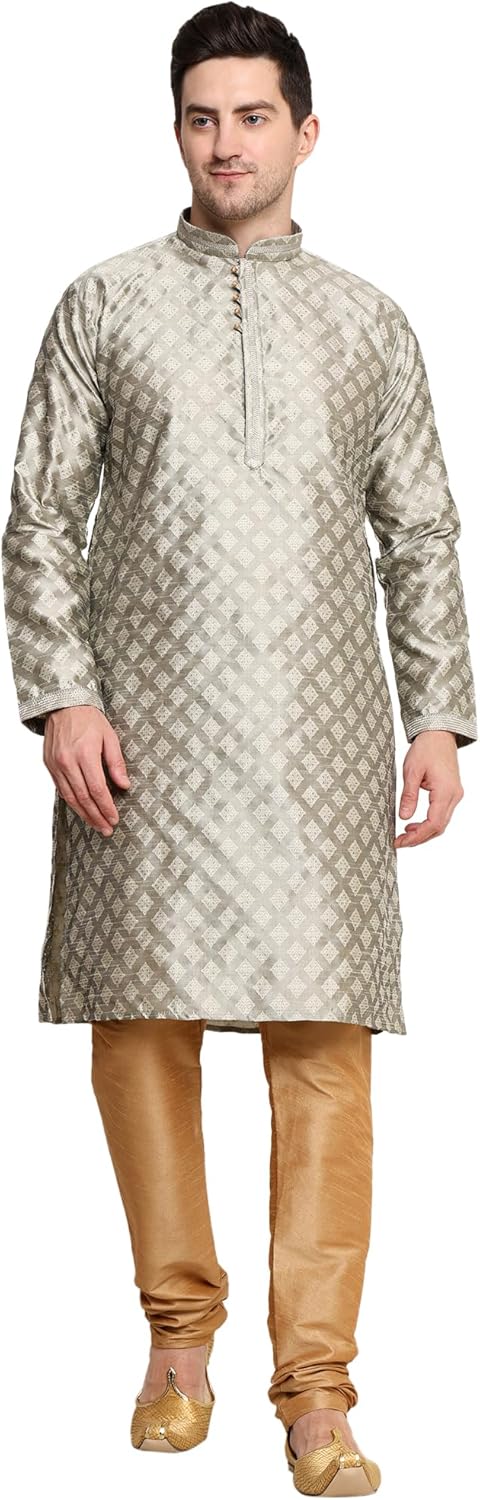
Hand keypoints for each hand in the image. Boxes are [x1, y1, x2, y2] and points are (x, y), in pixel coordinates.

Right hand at [43, 705, 130, 835]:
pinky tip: (81, 810)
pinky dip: (72, 802)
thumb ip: (116, 763)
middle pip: (83, 797)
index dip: (106, 807)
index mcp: (85, 754)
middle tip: (106, 829)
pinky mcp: (49, 765)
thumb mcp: (110, 737)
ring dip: (84, 814)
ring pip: (70, 797)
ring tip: (95, 824)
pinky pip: (61, 789)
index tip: (114, 818)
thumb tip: (124, 785)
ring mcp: (56, 764)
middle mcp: (68, 762)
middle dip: (96, 816)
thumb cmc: (89, 719)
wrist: (64, 705)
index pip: (97, 789)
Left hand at [394, 730, 463, 847]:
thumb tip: (404, 817)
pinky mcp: (451, 792)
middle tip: (399, 842)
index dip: (416, 837)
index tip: (400, 842)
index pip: (433, 824)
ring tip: (404, 834)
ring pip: (441, 823)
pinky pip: (442, 814)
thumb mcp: (411, 772)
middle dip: (419, 838)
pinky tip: (414, 823)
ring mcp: (455, 794)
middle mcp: (454, 796)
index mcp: (445, 791)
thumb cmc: (426, 748)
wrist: (439, 734)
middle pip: (439, 827)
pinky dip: (429, 822)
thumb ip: (409, 796)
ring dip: (424, 831)